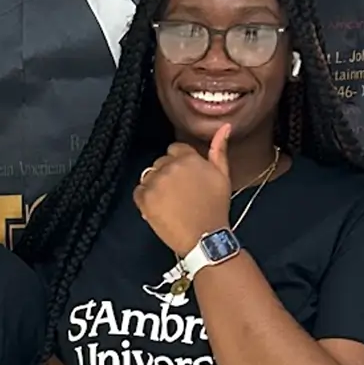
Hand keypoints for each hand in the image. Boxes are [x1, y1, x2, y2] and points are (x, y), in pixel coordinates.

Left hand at [134, 123, 234, 255]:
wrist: (204, 237)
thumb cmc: (215, 208)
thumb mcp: (223, 176)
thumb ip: (219, 149)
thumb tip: (224, 127)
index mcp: (188, 158)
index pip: (175, 149)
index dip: (180, 163)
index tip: (185, 178)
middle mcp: (170, 166)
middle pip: (161, 162)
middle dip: (167, 175)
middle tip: (180, 194)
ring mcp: (155, 182)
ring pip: (149, 176)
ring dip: (156, 186)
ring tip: (171, 202)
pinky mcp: (145, 199)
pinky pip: (139, 192)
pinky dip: (146, 200)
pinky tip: (160, 209)